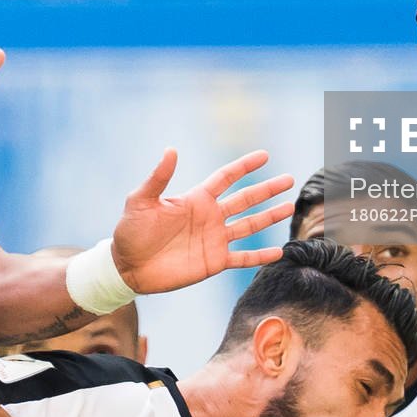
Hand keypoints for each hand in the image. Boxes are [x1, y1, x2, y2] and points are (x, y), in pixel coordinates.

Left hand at [110, 150, 292, 294]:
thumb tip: (171, 150)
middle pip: (245, 199)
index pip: (226, 178)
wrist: (127, 267)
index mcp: (196, 199)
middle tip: (289, 179)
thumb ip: (158, 178)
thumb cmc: (131, 231)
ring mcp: (214, 240)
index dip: (244, 166)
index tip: (265, 155)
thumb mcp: (141, 200)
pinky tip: (278, 251)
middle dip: (267, 189)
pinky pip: (243, 257)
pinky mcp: (214, 262)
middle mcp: (210, 217)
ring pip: (250, 225)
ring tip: (289, 207)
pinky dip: (260, 256)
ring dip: (270, 216)